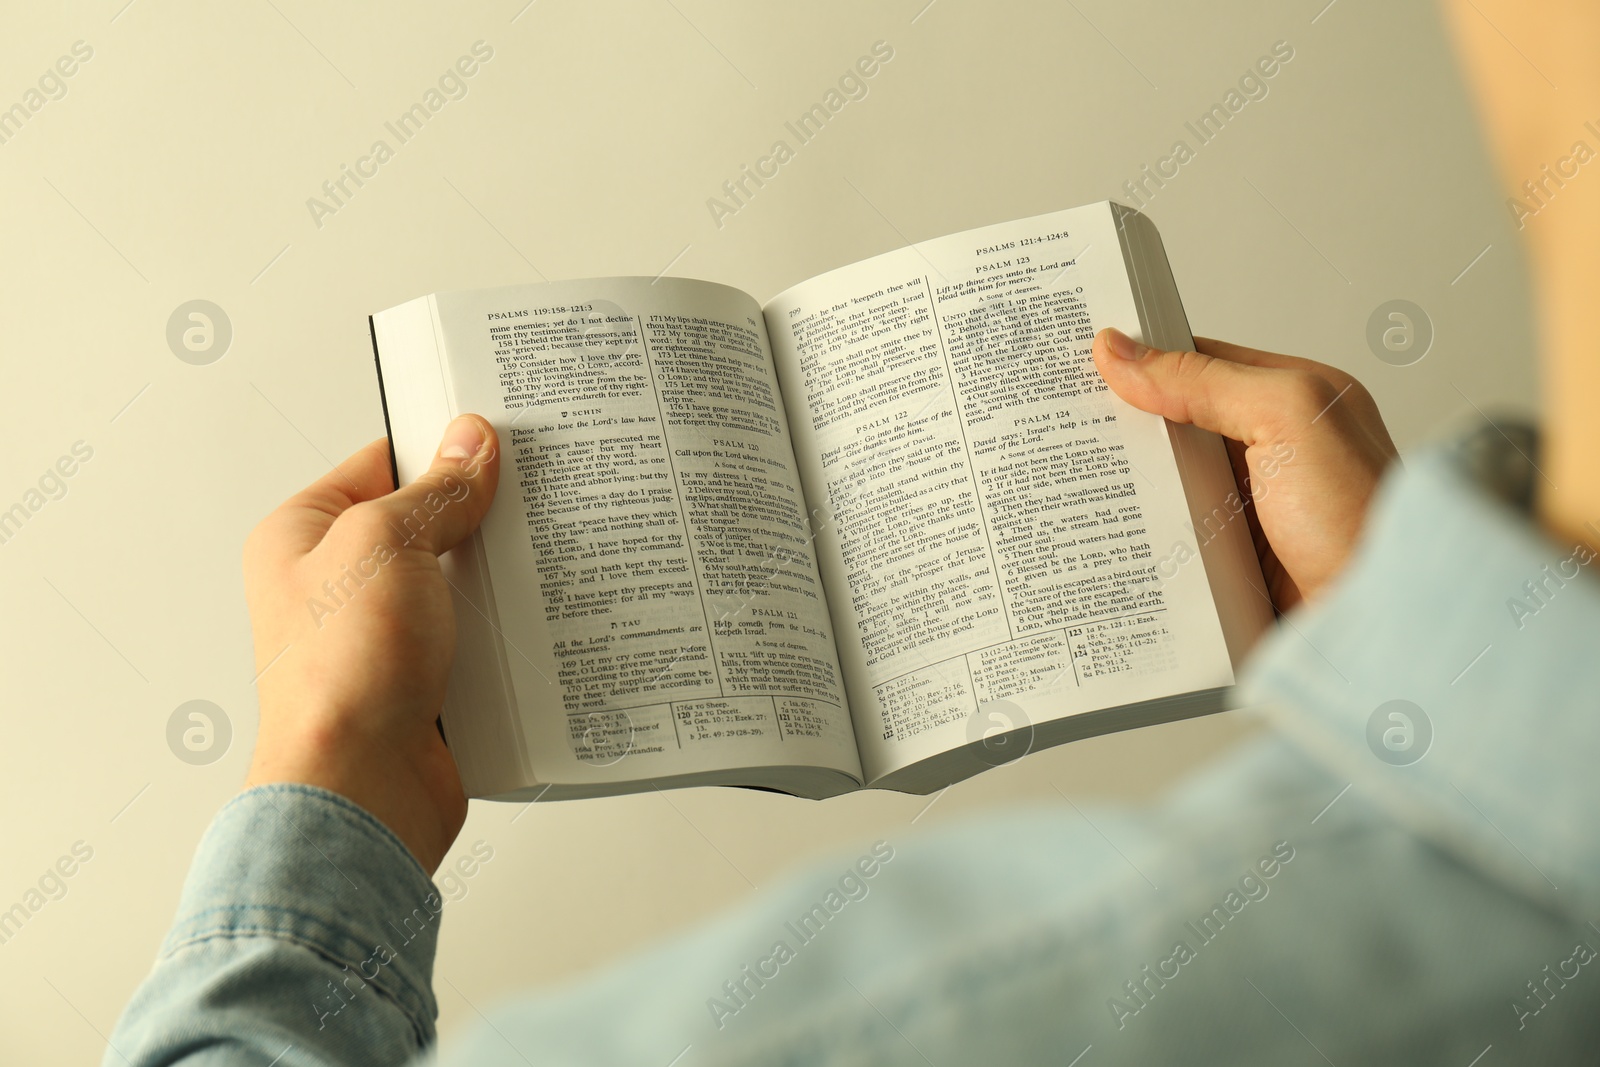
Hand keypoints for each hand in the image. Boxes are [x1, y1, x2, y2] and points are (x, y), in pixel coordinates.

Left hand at [241, 415, 499, 872]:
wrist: (361, 790)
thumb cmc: (340, 677)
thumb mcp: (385, 544)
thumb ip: (434, 491)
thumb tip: (469, 444)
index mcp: (303, 537)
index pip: (382, 465)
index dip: (441, 451)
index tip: (496, 440)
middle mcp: (335, 587)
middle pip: (427, 526)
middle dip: (478, 520)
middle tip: (529, 500)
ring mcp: (381, 639)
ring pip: (457, 586)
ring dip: (495, 583)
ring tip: (537, 563)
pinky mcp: (421, 684)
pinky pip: (474, 641)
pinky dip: (504, 636)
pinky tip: (533, 624)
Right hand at [1092, 329, 1397, 609]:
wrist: (1381, 623)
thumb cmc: (1362, 519)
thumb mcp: (1288, 417)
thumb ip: (1204, 379)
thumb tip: (1119, 351)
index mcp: (1293, 400)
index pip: (1199, 363)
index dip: (1141, 360)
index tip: (1078, 358)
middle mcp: (1272, 453)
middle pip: (1173, 426)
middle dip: (1121, 426)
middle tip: (1056, 422)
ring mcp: (1249, 510)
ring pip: (1166, 486)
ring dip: (1126, 489)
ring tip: (1064, 479)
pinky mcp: (1232, 563)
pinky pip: (1171, 541)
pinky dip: (1139, 539)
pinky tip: (1103, 536)